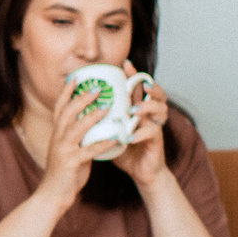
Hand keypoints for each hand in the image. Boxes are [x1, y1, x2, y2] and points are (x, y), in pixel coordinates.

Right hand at [30, 70, 107, 210]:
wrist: (53, 195)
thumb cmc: (64, 172)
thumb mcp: (68, 149)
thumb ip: (77, 136)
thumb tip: (91, 123)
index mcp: (57, 133)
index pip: (60, 107)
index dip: (67, 92)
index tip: (76, 77)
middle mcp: (57, 138)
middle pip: (68, 112)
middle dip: (82, 97)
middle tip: (98, 87)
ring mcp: (63, 150)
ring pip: (77, 128)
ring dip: (92, 116)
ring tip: (107, 107)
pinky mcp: (71, 163)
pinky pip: (89, 151)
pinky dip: (103, 143)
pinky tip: (116, 138)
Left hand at [109, 65, 171, 187]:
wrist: (140, 172)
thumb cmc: (125, 149)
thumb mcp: (111, 130)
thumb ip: (101, 117)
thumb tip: (78, 104)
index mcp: (138, 110)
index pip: (139, 88)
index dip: (135, 75)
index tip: (125, 64)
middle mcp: (149, 115)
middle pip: (156, 94)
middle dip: (150, 86)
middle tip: (142, 84)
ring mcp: (155, 127)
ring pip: (159, 110)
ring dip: (145, 108)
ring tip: (132, 111)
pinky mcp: (156, 142)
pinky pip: (152, 133)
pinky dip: (140, 134)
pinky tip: (130, 137)